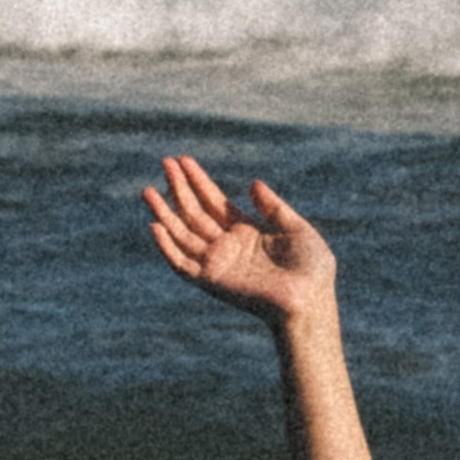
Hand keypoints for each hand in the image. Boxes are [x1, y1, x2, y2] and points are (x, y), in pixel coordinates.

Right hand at [143, 154, 335, 327]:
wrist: (310, 300)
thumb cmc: (311, 268)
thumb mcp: (295, 228)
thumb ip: (272, 207)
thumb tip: (253, 184)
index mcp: (247, 232)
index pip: (214, 201)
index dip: (198, 181)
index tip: (183, 160)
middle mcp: (228, 246)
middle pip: (195, 212)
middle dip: (179, 188)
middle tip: (165, 162)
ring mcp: (218, 263)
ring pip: (183, 234)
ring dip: (165, 212)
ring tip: (148, 190)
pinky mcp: (212, 280)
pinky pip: (182, 264)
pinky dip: (168, 247)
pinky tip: (156, 226)